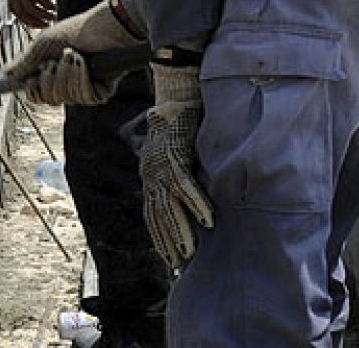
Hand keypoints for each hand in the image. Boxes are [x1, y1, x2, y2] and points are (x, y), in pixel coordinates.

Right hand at [5, 0, 143, 104]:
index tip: (28, 83)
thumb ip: (27, 60)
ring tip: (74, 55)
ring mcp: (85, 87)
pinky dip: (82, 79)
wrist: (108, 25)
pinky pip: (84, 97)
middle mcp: (68, 82)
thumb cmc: (79, 29)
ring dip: (67, 75)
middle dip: (50, 79)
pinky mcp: (101, 90)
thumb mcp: (45, 43)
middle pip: (48, 99)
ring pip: (65, 98)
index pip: (37, 93)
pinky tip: (86, 64)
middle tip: (54, 62)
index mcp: (54, 72)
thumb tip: (6, 74)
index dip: (32, 91)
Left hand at [8, 0, 55, 27]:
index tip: (37, 24)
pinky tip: (54, 6)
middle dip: (35, 21)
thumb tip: (34, 2)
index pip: (15, 11)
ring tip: (53, 17)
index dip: (26, 20)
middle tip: (46, 25)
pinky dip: (47, 5)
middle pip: (23, 12)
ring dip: (43, 15)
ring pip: (31, 7)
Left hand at [141, 63, 214, 270]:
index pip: (152, 212)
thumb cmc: (178, 121)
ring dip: (181, 232)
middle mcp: (152, 175)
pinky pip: (187, 188)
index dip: (159, 235)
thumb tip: (189, 184)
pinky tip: (207, 221)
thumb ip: (179, 167)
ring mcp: (163, 168)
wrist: (175, 95)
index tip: (167, 255)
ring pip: (171, 208)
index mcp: (151, 175)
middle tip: (177, 264)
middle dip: (168, 242)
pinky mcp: (177, 158)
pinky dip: (197, 205)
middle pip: (159, 216)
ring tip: (189, 254)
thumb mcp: (174, 149)